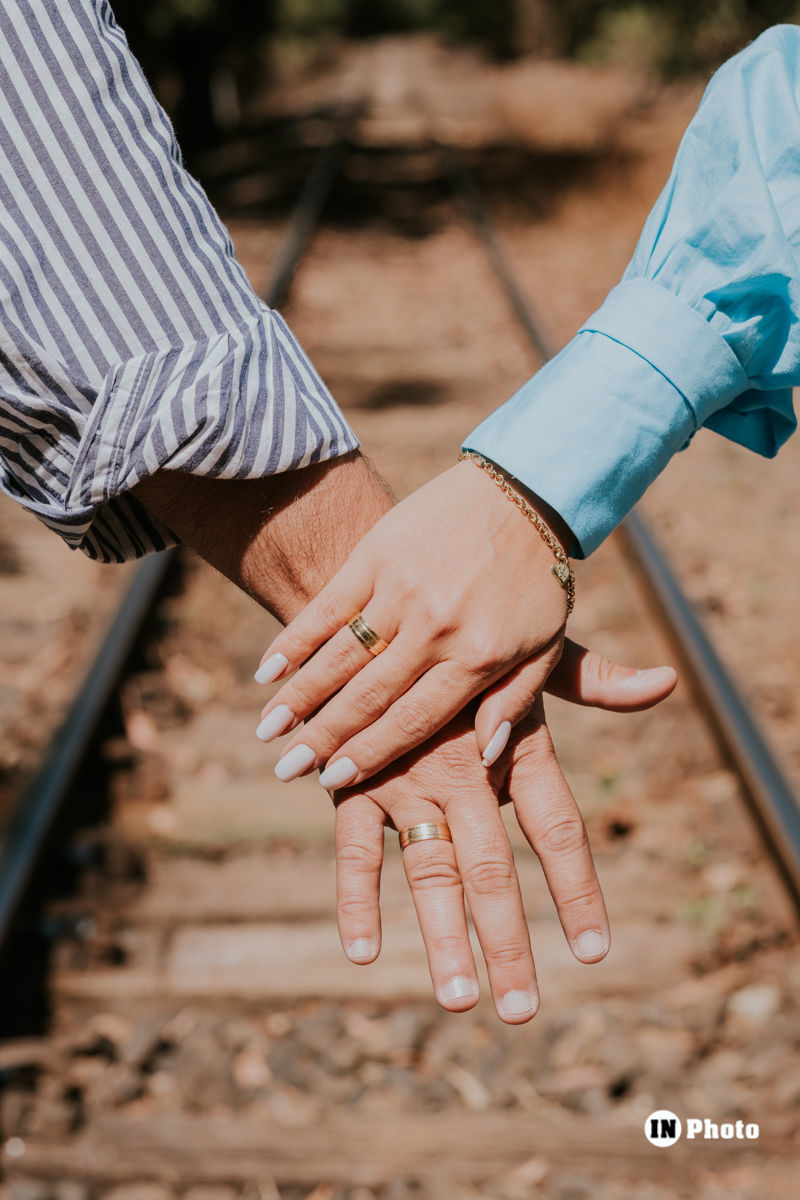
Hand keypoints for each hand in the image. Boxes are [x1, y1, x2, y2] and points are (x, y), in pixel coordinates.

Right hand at [255, 459, 675, 786]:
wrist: (525, 490)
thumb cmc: (537, 579)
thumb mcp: (544, 647)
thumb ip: (514, 703)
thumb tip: (485, 758)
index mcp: (479, 655)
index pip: (414, 719)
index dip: (371, 752)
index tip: (333, 781)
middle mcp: (436, 626)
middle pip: (369, 695)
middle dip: (323, 738)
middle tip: (285, 770)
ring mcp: (403, 588)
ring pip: (341, 655)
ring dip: (299, 696)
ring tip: (268, 731)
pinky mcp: (377, 554)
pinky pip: (328, 606)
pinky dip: (295, 640)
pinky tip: (268, 670)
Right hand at [332, 654, 675, 1022]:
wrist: (375, 605)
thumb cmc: (468, 641)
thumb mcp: (531, 655)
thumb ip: (596, 682)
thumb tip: (668, 683)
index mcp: (514, 741)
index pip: (559, 826)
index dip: (578, 890)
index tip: (595, 952)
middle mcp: (465, 767)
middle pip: (492, 868)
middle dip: (507, 941)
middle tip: (523, 1010)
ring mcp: (405, 776)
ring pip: (428, 868)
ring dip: (441, 937)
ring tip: (458, 1000)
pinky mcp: (351, 780)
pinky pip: (352, 847)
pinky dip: (356, 897)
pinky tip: (363, 950)